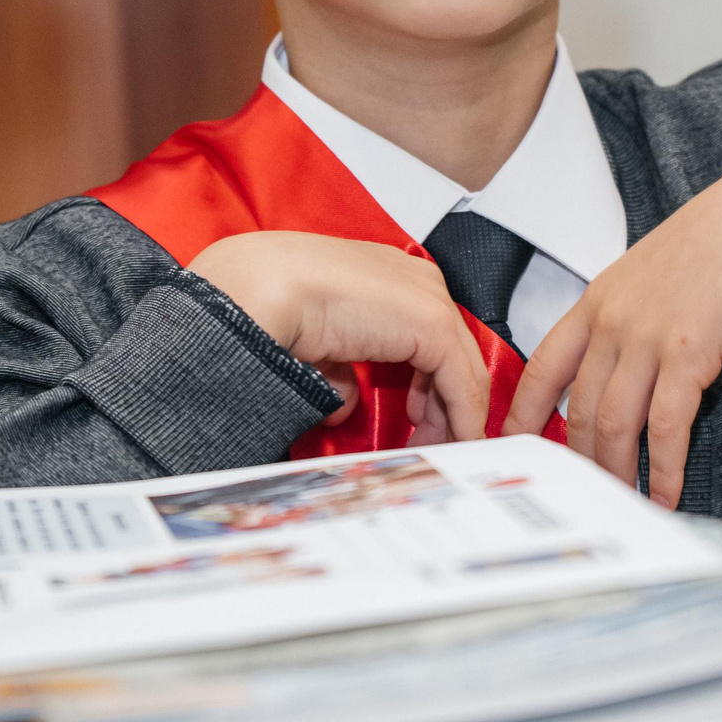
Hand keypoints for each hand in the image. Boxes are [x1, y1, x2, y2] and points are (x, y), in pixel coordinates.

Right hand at [189, 232, 490, 441]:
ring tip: (436, 448)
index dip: (429, 379)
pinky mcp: (434, 325)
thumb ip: (339, 367)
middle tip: (436, 439)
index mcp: (385, 274)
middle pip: (452, 349)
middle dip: (447, 400)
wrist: (258, 289)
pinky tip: (455, 443)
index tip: (422, 416)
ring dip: (452, 415)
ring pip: (463, 367)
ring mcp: (428, 299)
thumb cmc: (269, 303)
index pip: (428, 332)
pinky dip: (462, 419)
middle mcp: (414, 280)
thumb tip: (345, 398)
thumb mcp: (316, 341)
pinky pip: (462, 383)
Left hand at [502, 152, 721, 507]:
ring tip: (624, 502)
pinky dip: (663, 466)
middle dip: (578, 458)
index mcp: (599, 297)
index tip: (512, 443)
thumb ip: (636, 311)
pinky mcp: (689, 352)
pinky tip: (667, 491)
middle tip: (584, 493)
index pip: (542, 364)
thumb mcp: (659, 269)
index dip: (522, 411)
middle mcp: (613, 319)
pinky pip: (666, 425)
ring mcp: (647, 336)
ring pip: (613, 422)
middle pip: (577, 406)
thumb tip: (632, 356)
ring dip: (617, 470)